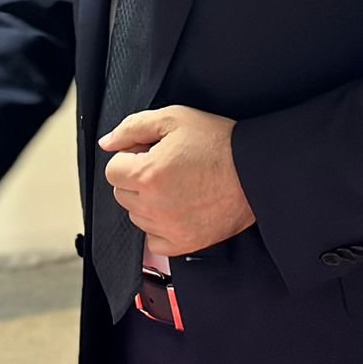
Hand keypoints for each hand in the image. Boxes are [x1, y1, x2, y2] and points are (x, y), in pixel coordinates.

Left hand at [101, 106, 255, 256]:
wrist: (255, 171)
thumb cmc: (217, 142)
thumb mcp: (173, 119)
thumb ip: (132, 128)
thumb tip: (107, 143)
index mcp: (148, 174)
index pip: (112, 170)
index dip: (129, 157)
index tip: (149, 153)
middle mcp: (155, 206)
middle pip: (122, 193)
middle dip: (136, 178)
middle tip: (165, 166)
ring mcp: (170, 229)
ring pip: (136, 216)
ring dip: (147, 202)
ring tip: (176, 185)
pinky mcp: (185, 244)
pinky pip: (153, 242)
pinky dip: (159, 227)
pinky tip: (177, 208)